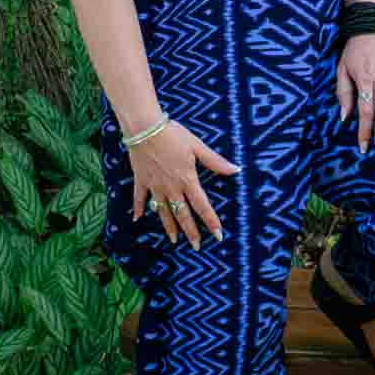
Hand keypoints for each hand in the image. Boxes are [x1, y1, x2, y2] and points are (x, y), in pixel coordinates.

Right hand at [128, 121, 237, 247]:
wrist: (145, 128)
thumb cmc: (173, 134)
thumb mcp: (197, 146)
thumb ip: (215, 161)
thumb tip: (236, 169)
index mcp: (187, 180)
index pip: (202, 206)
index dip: (211, 221)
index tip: (218, 236)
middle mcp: (171, 188)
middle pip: (182, 214)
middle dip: (191, 232)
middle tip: (197, 246)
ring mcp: (155, 186)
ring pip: (163, 211)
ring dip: (169, 227)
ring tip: (174, 240)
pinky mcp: (141, 180)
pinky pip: (139, 198)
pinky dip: (138, 208)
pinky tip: (137, 218)